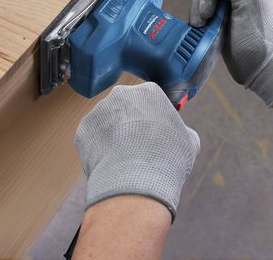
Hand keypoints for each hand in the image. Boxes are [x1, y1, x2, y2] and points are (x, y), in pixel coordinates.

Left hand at [75, 82, 199, 219]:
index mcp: (148, 91)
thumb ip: (181, 130)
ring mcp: (99, 111)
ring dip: (113, 136)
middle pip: (126, 107)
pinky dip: (99, 149)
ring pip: (107, 122)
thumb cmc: (167, 160)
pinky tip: (111, 163)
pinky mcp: (83, 129)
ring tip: (124, 159)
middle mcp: (121, 94)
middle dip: (130, 123)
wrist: (136, 182)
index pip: (150, 99)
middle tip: (138, 146)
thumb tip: (179, 133)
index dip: (153, 117)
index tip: (154, 132)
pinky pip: (93, 138)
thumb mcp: (189, 141)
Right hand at [189, 0, 272, 106]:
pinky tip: (202, 31)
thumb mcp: (248, 0)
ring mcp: (231, 10)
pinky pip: (203, 15)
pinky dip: (199, 22)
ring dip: (198, 13)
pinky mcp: (221, 24)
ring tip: (201, 27)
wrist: (261, 69)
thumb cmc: (259, 36)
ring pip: (203, 1)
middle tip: (203, 20)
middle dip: (203, 3)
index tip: (210, 10)